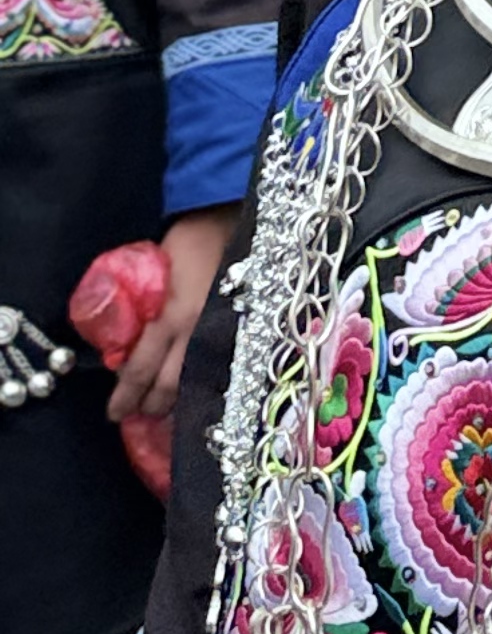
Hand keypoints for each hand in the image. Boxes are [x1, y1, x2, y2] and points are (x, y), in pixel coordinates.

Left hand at [108, 208, 230, 425]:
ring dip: (175, 400)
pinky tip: (193, 389)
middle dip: (150, 406)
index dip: (125, 397)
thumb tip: (123, 347)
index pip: (140, 371)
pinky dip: (201, 383)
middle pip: (169, 387)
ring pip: (194, 382)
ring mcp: (219, 331)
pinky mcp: (235, 327)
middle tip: (136, 414)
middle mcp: (195, 332)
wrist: (226, 220)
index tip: (114, 413)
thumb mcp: (149, 276)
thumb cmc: (181, 243)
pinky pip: (216, 367)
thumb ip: (139, 313)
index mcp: (169, 317)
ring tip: (161, 406)